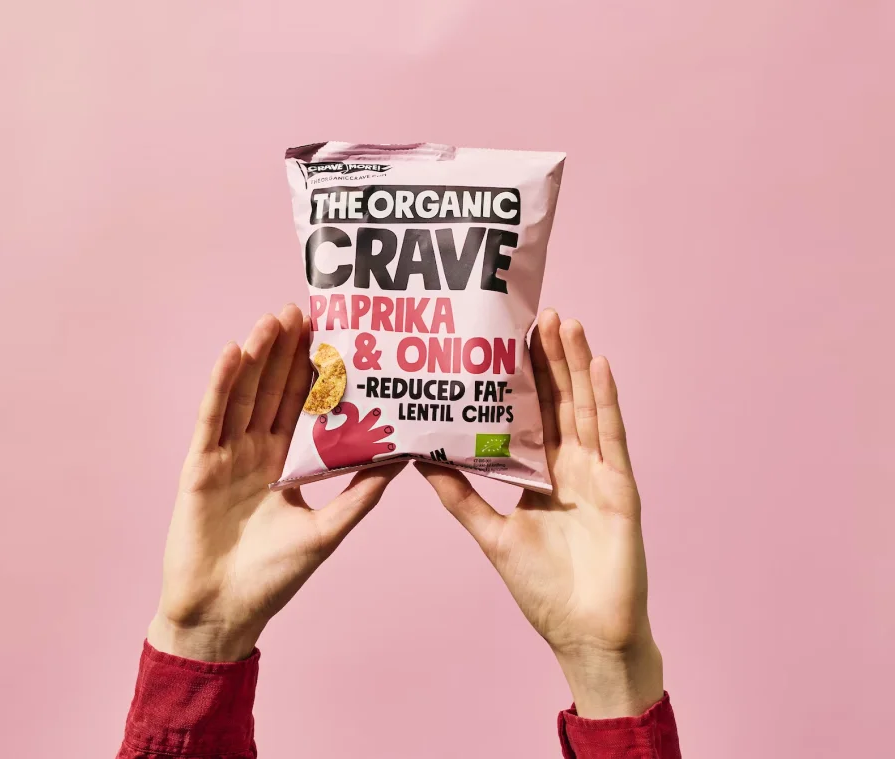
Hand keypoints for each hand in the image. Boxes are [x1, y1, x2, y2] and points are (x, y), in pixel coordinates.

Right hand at [148, 305, 404, 661]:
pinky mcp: (199, 466)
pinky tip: (235, 353)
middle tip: (302, 309)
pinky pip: (212, 418)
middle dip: (287, 352)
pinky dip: (223, 385)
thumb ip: (360, 493)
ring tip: (274, 320)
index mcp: (285, 463)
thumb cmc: (274, 578)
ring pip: (244, 396)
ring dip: (258, 357)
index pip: (303, 407)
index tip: (331, 335)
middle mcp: (256, 452)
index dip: (314, 372)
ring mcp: (226, 456)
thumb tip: (403, 459)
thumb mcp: (327, 530)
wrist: (223, 612)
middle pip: (274, 392)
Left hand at [417, 309, 662, 716]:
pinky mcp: (621, 489)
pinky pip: (612, 437)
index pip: (532, 413)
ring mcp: (599, 474)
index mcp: (543, 474)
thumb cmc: (543, 589)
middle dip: (550, 357)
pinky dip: (606, 400)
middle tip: (537, 311)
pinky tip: (600, 364)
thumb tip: (417, 460)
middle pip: (559, 401)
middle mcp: (573, 466)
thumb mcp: (491, 533)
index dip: (522, 375)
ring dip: (577, 365)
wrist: (584, 634)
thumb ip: (460, 495)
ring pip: (586, 408)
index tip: (507, 335)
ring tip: (565, 323)